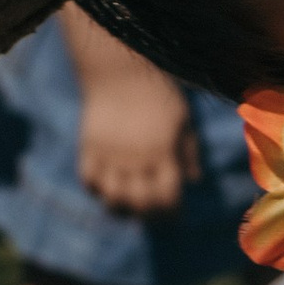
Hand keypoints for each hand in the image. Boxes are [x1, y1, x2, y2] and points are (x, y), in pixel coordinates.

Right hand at [70, 48, 195, 215]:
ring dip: (121, 206)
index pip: (168, 197)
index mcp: (163, 152)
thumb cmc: (158, 93)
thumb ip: (188, 151)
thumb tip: (195, 180)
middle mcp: (136, 158)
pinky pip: (88, 180)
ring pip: (112, 197)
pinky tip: (105, 185)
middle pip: (140, 203)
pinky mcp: (89, 147)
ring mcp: (110, 154)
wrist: (120, 69)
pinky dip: (96, 189)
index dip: (172, 211)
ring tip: (127, 203)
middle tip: (151, 212)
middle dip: (149, 215)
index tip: (174, 213)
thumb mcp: (182, 119)